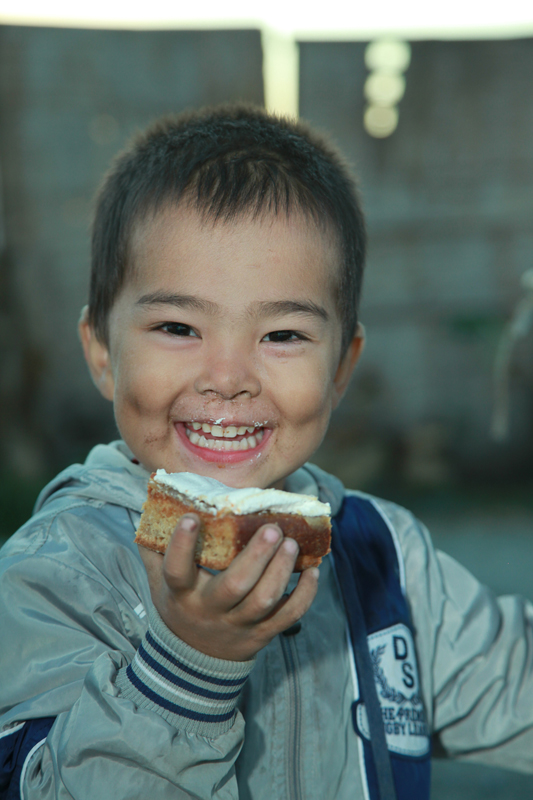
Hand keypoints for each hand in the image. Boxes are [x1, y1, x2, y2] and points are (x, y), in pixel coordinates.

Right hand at [138, 514, 318, 660]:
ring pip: (264, 601)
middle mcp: (210, 611)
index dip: (183, 546)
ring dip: (281, 571)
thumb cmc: (179, 604)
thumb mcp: (158, 581)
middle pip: (234, 587)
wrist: (191, 660)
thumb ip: (155, 547)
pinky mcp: (263, 633)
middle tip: (272, 528)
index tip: (193, 518)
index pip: (177, 571)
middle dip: (256, 557)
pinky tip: (312, 571)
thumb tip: (154, 504)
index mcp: (181, 594)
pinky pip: (288, 616)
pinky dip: (305, 594)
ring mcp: (239, 625)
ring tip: (292, 543)